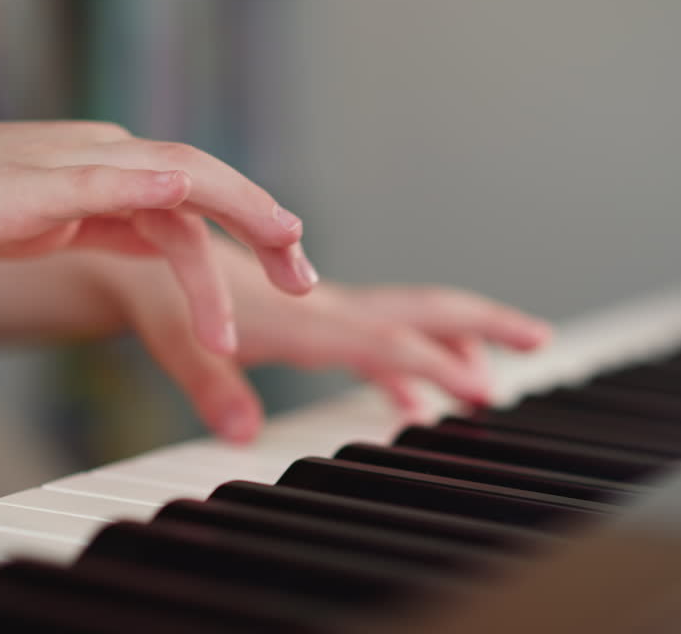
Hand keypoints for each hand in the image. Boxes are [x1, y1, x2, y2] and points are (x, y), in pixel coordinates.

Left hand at [0, 122, 316, 352]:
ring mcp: (87, 190)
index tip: (297, 247)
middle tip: (304, 285)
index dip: (255, 208)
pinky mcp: (68, 216)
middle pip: (201, 198)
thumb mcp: (23, 200)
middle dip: (256, 238)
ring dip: (211, 274)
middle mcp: (104, 164)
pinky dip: (170, 265)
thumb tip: (185, 180)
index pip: (200, 175)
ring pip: (172, 227)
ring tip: (233, 333)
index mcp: (102, 154)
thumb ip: (107, 188)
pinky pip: (138, 237)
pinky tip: (189, 289)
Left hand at [91, 240, 551, 441]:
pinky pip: (374, 343)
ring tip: (490, 380)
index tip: (483, 389)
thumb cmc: (159, 287)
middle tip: (539, 338)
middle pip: (422, 312)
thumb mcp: (176, 340)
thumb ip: (211, 386)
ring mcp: (324, 313)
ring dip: (454, 349)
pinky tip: (412, 402)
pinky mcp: (310, 320)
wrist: (141, 244)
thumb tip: (244, 435)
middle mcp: (326, 310)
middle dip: (483, 326)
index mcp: (306, 317)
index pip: (388, 342)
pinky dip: (405, 369)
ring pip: (407, 326)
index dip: (438, 365)